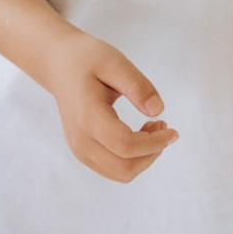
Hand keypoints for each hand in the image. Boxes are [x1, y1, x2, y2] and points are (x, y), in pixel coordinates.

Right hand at [44, 32, 175, 182]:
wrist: (60, 66)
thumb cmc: (88, 60)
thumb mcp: (115, 63)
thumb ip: (138, 86)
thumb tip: (158, 111)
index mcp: (88, 118)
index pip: (126, 146)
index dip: (155, 143)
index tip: (172, 129)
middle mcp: (80, 140)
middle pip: (124, 169)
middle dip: (152, 153)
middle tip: (163, 126)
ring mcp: (80, 149)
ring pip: (120, 173)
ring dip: (144, 157)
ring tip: (152, 127)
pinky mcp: (83, 152)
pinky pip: (113, 168)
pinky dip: (132, 157)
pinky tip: (139, 133)